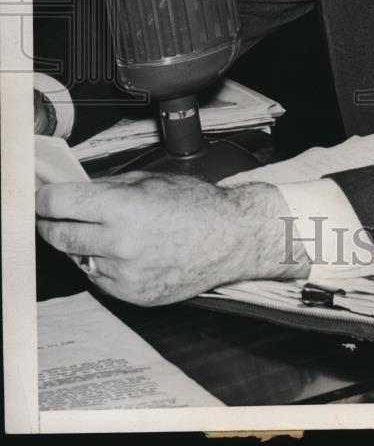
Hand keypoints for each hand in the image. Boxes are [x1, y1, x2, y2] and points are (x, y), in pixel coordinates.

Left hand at [36, 172, 309, 305]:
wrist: (231, 239)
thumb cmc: (196, 204)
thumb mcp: (150, 180)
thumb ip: (108, 188)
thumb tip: (73, 192)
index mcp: (122, 209)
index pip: (59, 205)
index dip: (43, 199)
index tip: (39, 198)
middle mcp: (119, 245)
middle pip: (59, 236)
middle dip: (50, 224)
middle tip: (51, 216)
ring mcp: (124, 275)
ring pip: (79, 260)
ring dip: (80, 246)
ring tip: (101, 232)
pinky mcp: (132, 296)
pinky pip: (100, 280)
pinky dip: (102, 265)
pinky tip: (122, 252)